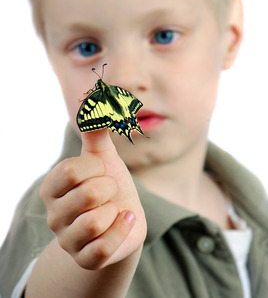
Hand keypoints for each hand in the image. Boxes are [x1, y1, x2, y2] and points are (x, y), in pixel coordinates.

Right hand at [40, 129, 146, 269]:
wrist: (124, 219)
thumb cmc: (110, 184)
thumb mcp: (104, 156)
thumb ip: (97, 130)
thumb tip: (97, 97)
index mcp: (52, 187)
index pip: (71, 170)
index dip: (96, 168)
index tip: (101, 171)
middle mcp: (53, 215)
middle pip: (88, 194)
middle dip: (110, 188)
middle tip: (109, 193)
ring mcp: (67, 240)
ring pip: (95, 222)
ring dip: (115, 211)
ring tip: (113, 210)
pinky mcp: (86, 260)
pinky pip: (104, 247)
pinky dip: (122, 230)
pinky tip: (125, 220)